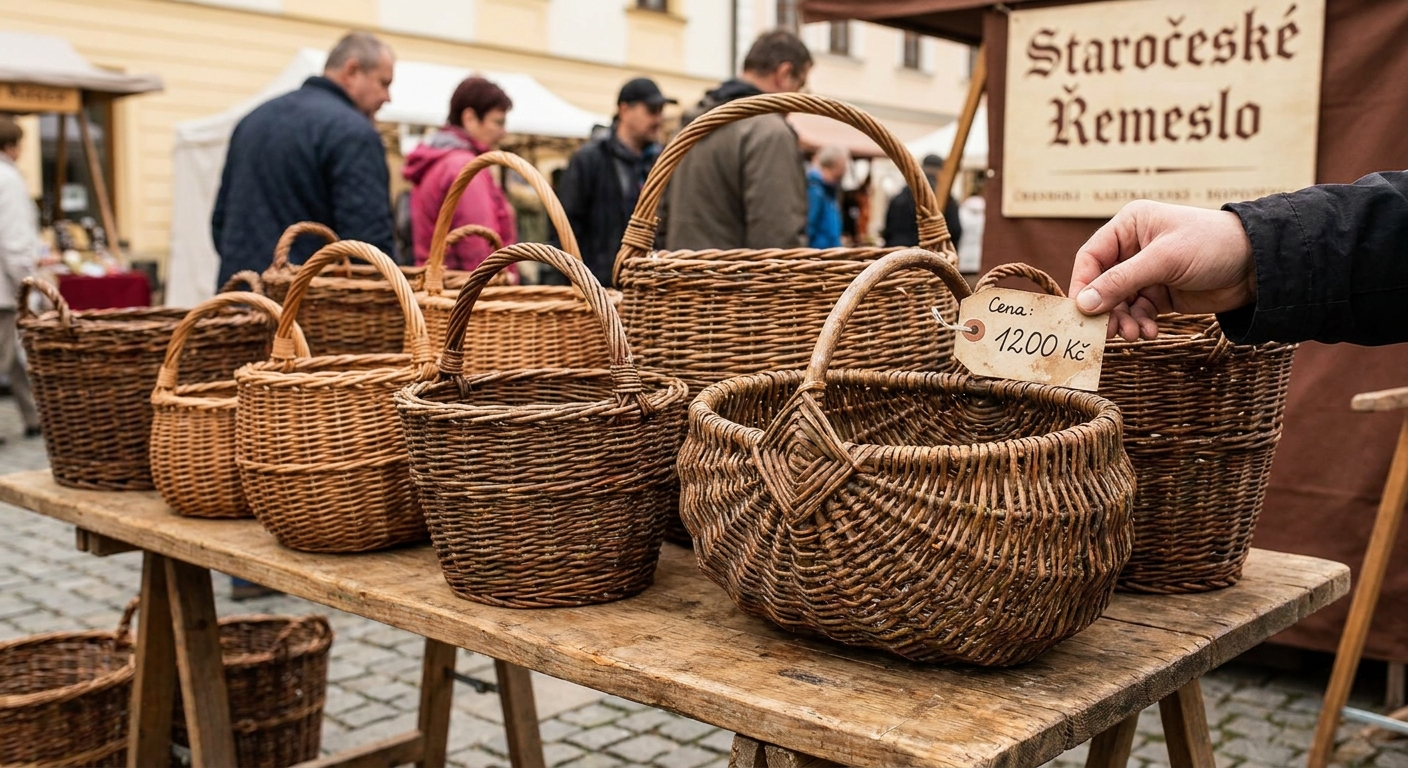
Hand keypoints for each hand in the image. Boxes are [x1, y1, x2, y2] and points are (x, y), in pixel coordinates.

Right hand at [1069, 200, 1256, 339]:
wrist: (1258, 265)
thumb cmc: (1211, 246)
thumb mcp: (1164, 260)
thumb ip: (1120, 282)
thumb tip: (1082, 305)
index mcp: (1130, 226)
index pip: (1091, 257)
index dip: (1083, 285)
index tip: (1081, 313)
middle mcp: (1133, 247)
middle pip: (1102, 284)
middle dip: (1106, 309)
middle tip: (1110, 333)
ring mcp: (1146, 272)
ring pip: (1118, 302)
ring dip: (1123, 321)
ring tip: (1135, 335)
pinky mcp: (1160, 293)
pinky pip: (1138, 312)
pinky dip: (1140, 324)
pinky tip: (1150, 332)